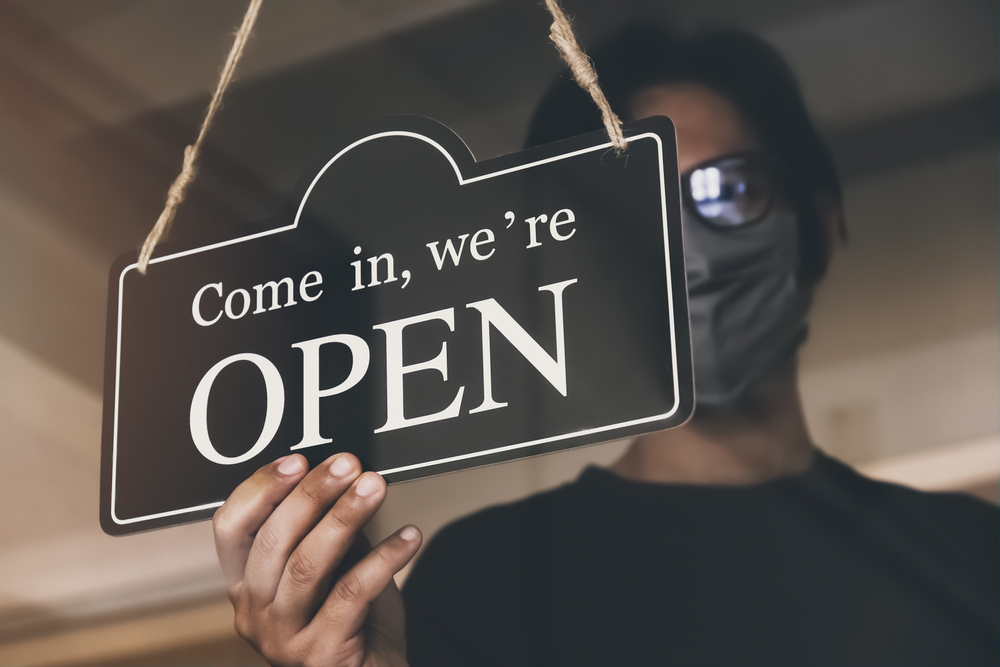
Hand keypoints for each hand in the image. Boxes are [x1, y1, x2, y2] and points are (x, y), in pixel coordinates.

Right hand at [213, 453, 421, 666]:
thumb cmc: (356, 623)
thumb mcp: (333, 570)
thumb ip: (327, 530)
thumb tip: (344, 475)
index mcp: (246, 586)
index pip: (230, 528)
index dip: (260, 489)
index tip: (298, 460)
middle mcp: (254, 614)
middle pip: (272, 541)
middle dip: (313, 493)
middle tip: (350, 465)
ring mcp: (282, 639)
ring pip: (308, 565)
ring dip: (346, 517)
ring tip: (376, 487)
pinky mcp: (321, 655)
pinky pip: (352, 593)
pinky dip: (384, 558)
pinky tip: (409, 537)